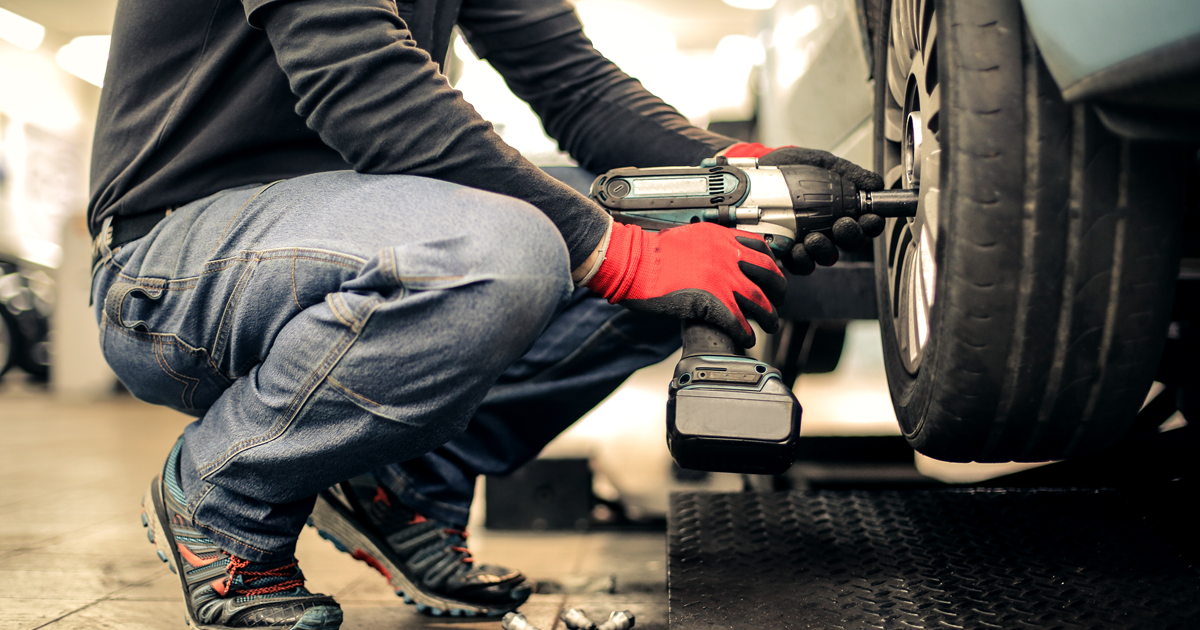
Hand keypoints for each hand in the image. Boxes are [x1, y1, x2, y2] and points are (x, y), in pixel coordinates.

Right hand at [586, 222, 785, 346]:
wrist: (633, 262)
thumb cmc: (650, 252)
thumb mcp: (688, 238)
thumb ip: (708, 246)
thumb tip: (716, 259)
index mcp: (721, 238)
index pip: (760, 248)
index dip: (771, 264)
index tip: (772, 274)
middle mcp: (727, 256)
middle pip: (768, 274)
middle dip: (778, 291)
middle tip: (777, 301)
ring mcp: (722, 279)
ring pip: (759, 300)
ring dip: (768, 316)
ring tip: (770, 325)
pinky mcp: (712, 302)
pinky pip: (738, 321)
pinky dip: (746, 332)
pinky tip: (747, 338)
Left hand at [722, 143, 886, 274]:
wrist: (757, 168)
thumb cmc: (791, 167)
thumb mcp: (821, 162)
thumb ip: (848, 171)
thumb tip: (875, 182)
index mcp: (842, 209)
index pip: (866, 223)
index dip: (872, 224)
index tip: (869, 218)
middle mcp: (829, 229)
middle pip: (851, 243)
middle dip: (850, 237)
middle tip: (842, 225)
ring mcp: (809, 241)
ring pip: (827, 257)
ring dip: (824, 250)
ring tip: (813, 238)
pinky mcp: (788, 250)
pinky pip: (800, 264)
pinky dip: (802, 260)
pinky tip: (796, 248)